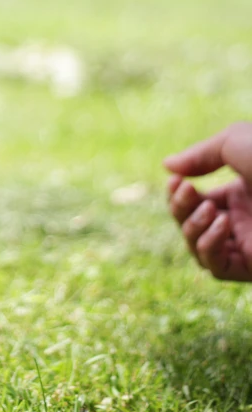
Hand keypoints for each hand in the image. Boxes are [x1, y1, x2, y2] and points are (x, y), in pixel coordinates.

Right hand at [164, 122, 251, 281]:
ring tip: (210, 210)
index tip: (177, 180)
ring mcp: (249, 243)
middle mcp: (243, 219)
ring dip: (192, 228)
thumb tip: (167, 166)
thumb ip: (199, 154)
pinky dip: (208, 247)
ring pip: (199, 249)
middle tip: (187, 191)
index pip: (195, 200)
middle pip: (190, 224)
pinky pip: (217, 267)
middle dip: (179, 208)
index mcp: (241, 191)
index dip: (178, 192)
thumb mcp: (235, 143)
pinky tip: (221, 226)